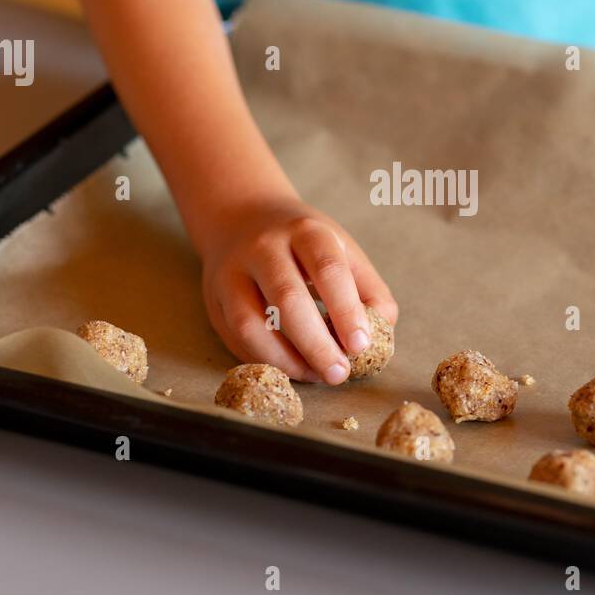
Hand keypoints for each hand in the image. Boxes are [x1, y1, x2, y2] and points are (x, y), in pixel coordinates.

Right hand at [200, 200, 397, 384]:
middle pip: (286, 298)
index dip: (346, 310)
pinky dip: (264, 360)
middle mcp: (264, 248)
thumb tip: (382, 331)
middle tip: (338, 373)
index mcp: (305, 232)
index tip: (361, 345)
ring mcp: (231, 274)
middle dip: (316, 343)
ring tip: (315, 376)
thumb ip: (368, 289)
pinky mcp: (212, 300)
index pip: (327, 269)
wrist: (242, 218)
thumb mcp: (342, 250)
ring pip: (250, 323)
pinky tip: (290, 368)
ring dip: (285, 359)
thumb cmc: (304, 244)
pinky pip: (235, 338)